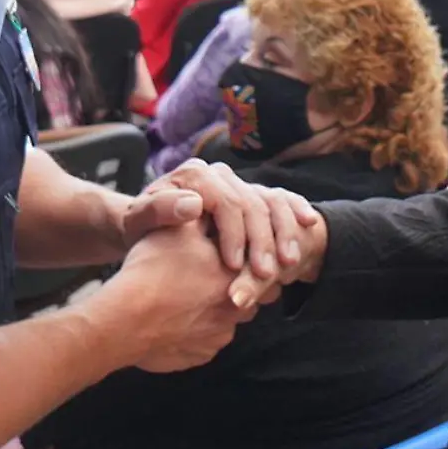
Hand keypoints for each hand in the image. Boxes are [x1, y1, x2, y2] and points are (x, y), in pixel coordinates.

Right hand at [102, 221, 261, 371]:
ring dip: (217, 308)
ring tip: (190, 296)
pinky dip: (197, 329)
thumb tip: (217, 207)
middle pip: (249, 292)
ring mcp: (220, 335)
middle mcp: (237, 307)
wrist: (124, 319)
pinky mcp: (202, 355)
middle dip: (237, 283)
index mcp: (237, 272)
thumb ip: (207, 216)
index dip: (247, 255)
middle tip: (210, 274)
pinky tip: (176, 317)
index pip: (260, 263)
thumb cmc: (151, 270)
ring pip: (229, 318)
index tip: (231, 252)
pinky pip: (207, 340)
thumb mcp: (179, 228)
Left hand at [148, 159, 320, 283]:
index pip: (225, 200)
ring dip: (283, 233)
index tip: (234, 265)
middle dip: (261, 241)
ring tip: (288, 264)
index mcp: (194, 174)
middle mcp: (219, 174)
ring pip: (271, 202)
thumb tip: (192, 204)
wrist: (151, 227)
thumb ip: (160, 211)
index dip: (233, 234)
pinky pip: (282, 198)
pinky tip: (307, 225)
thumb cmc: (142, 229)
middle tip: (266, 275)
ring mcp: (239, 183)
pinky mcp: (253, 194)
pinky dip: (296, 211)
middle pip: (252, 203)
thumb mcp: (140, 221)